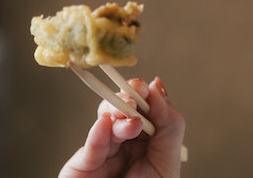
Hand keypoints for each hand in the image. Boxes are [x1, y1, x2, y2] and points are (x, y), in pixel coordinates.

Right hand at [59, 76, 184, 177]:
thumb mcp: (167, 161)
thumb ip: (169, 125)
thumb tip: (159, 87)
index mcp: (149, 141)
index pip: (148, 108)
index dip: (149, 96)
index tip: (151, 87)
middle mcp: (126, 143)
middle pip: (125, 108)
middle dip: (131, 99)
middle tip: (135, 95)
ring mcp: (104, 151)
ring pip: (107, 120)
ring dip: (118, 114)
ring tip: (129, 119)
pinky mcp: (83, 165)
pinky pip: (91, 145)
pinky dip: (99, 133)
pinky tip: (106, 124)